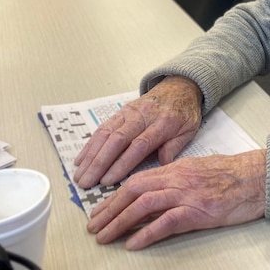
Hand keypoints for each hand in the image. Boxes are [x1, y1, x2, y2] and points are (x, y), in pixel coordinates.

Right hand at [73, 76, 202, 187]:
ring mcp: (130, 112)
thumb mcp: (189, 130)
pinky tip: (81, 159)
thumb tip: (161, 164)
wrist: (180, 86)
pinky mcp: (121, 111)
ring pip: (106, 133)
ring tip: (80, 175)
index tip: (108, 181)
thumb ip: (175, 147)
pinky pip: (103, 127)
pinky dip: (91, 144)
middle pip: (118, 140)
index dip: (122, 163)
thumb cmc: (185, 112)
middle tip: (86, 182)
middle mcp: (143, 116)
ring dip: (91, 155)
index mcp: (163, 122)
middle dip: (99, 162)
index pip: (139, 144)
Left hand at [88, 149, 266, 249]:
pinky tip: (133, 243)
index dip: (114, 195)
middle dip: (109, 209)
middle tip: (93, 226)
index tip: (100, 209)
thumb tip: (154, 193)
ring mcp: (188, 194)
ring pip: (144, 204)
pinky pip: (167, 222)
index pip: (137, 179)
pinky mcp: (199, 211)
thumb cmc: (234, 175)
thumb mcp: (199, 170)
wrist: (259, 177)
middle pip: (133, 190)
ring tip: (105, 236)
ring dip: (119, 221)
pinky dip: (147, 233)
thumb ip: (177, 179)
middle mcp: (178, 179)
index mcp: (177, 168)